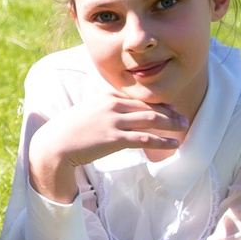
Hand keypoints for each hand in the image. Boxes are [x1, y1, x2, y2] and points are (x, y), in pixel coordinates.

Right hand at [27, 92, 188, 202]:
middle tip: (184, 119)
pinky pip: (145, 138)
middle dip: (170, 112)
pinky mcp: (114, 138)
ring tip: (184, 129)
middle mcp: (113, 105)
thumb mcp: (90, 111)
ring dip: (171, 124)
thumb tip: (123, 115)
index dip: (159, 103)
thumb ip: (107, 109)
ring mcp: (114, 121)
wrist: (56, 144)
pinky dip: (162, 140)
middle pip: (149, 106)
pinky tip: (174, 144)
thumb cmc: (72, 130)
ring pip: (151, 119)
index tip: (172, 109)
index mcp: (108, 96)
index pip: (140, 97)